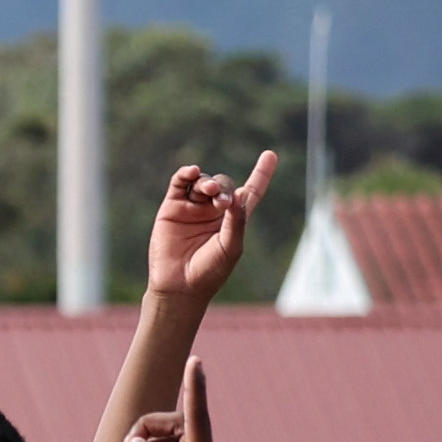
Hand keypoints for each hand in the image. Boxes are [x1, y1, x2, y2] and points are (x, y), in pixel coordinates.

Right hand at [142, 151, 275, 306]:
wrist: (179, 286)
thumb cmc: (209, 272)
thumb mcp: (231, 247)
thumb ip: (236, 221)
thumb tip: (240, 193)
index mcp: (233, 219)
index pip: (251, 191)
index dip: (261, 173)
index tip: (270, 155)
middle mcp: (213, 211)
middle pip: (224, 184)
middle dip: (224, 189)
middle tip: (222, 204)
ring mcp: (192, 208)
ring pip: (203, 181)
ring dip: (208, 182)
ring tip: (210, 191)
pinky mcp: (172, 208)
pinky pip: (179, 184)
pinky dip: (185, 174)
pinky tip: (191, 172)